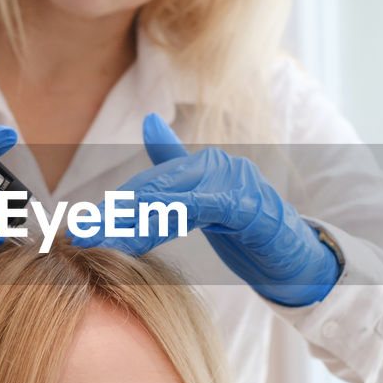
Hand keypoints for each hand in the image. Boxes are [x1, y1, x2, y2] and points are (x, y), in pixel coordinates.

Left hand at [82, 114, 340, 306]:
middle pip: (156, 189)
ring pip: (175, 198)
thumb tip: (149, 121)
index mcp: (205, 167)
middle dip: (116, 214)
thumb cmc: (252, 232)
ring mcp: (239, 184)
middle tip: (81, 233)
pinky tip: (148, 231)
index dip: (115, 206)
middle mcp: (221, 167)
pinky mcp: (253, 207)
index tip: (81, 227)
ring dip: (135, 220)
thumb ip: (177, 166)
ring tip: (104, 238)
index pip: (149, 185)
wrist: (300, 261)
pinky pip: (206, 207)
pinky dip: (175, 216)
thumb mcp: (207, 202)